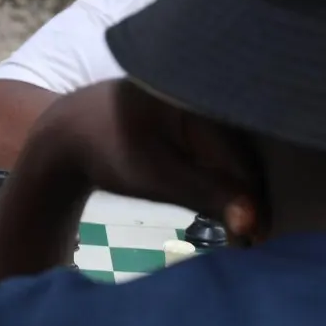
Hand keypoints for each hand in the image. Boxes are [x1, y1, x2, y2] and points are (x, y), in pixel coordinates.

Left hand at [18, 79, 263, 236]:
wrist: (68, 135)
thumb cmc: (107, 151)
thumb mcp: (154, 175)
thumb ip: (205, 193)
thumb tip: (253, 223)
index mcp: (200, 89)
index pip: (242, 151)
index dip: (254, 197)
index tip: (256, 238)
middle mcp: (207, 86)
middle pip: (244, 149)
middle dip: (250, 195)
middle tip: (253, 239)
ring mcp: (203, 97)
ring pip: (235, 150)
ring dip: (240, 188)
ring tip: (244, 229)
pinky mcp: (198, 111)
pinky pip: (223, 145)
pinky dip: (225, 175)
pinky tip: (229, 206)